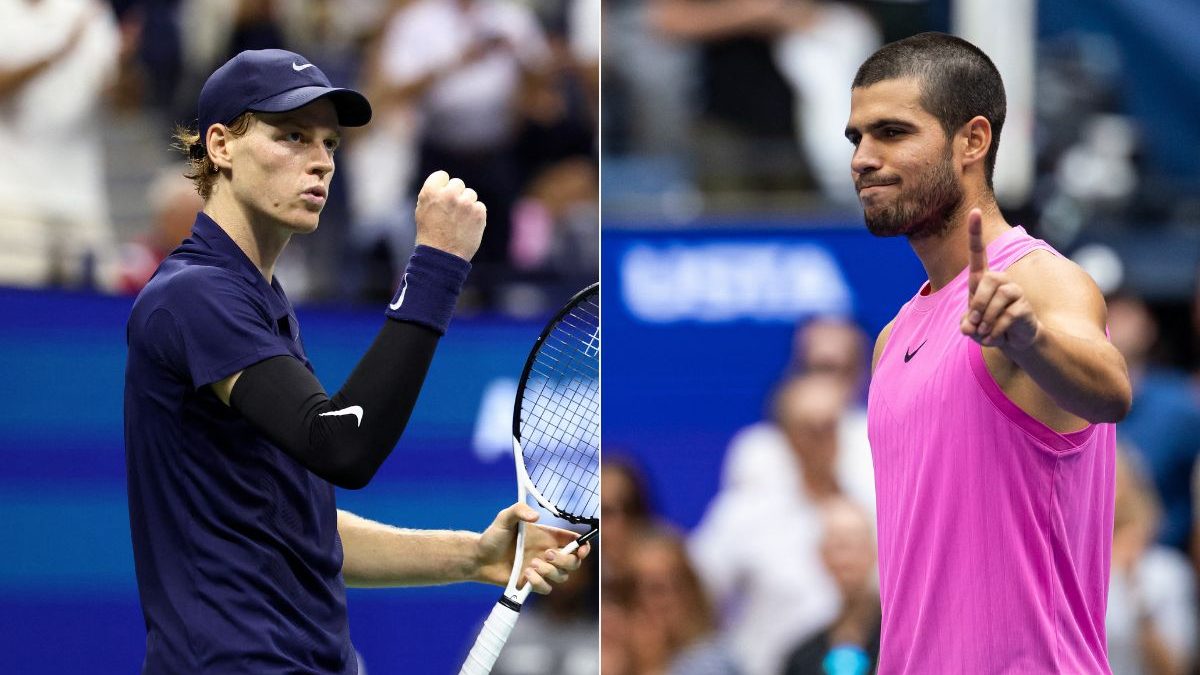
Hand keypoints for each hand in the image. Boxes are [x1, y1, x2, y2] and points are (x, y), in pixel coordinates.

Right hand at [413, 171, 486, 260]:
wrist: (442, 256)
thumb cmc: (429, 234)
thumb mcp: (422, 210)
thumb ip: (434, 194)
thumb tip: (446, 184)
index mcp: (431, 191)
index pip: (442, 175)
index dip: (442, 186)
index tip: (442, 198)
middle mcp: (448, 194)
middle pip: (458, 184)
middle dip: (456, 195)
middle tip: (451, 212)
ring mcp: (465, 203)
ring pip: (470, 194)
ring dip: (467, 205)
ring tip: (458, 221)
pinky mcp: (478, 212)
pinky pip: (479, 206)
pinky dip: (475, 215)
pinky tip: (467, 226)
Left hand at [474, 503, 590, 594]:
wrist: (479, 558)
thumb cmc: (493, 536)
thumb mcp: (504, 518)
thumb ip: (519, 510)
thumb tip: (536, 516)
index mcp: (547, 537)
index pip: (574, 542)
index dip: (583, 546)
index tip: (582, 548)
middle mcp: (547, 554)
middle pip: (574, 562)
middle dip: (566, 560)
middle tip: (547, 554)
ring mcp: (541, 570)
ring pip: (562, 577)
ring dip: (550, 572)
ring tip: (531, 565)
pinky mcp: (532, 584)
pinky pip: (547, 589)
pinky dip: (539, 583)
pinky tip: (525, 574)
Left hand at [961, 208, 1040, 349]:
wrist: (1013, 341)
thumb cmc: (987, 327)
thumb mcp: (971, 326)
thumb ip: (966, 324)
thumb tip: (970, 326)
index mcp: (982, 279)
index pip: (978, 252)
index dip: (975, 233)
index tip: (974, 211)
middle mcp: (1000, 279)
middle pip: (986, 282)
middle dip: (976, 306)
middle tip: (976, 323)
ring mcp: (1014, 290)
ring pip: (996, 300)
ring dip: (987, 321)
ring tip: (988, 331)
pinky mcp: (1023, 305)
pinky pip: (1007, 317)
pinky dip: (997, 331)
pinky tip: (999, 336)